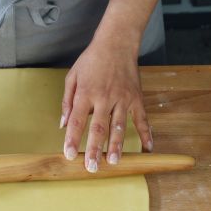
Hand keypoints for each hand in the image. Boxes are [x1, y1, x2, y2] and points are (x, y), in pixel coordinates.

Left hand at [60, 40, 152, 171]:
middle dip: (95, 150)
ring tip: (114, 162)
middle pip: (99, 128)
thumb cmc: (91, 60)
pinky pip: (142, 119)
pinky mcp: (136, 98)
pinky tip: (148, 148)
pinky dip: (146, 134)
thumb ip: (67, 101)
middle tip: (92, 168)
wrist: (116, 43)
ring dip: (117, 146)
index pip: (77, 121)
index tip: (69, 155)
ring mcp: (122, 98)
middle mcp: (104, 98)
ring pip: (119, 126)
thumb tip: (63, 124)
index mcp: (86, 93)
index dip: (72, 139)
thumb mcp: (72, 76)